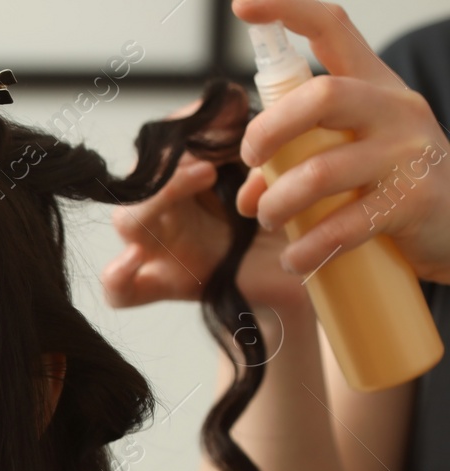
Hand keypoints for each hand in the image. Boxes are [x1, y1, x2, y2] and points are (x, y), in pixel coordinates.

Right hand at [102, 92, 310, 315]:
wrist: (303, 273)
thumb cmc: (288, 221)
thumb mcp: (276, 169)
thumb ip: (247, 137)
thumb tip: (228, 99)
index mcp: (188, 177)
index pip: (164, 142)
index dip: (186, 124)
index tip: (227, 111)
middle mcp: (168, 208)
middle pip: (142, 175)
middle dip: (176, 157)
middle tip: (217, 153)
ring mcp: (160, 248)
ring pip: (129, 219)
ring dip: (159, 195)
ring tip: (205, 175)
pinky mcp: (162, 285)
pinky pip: (121, 290)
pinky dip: (117, 276)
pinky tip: (132, 260)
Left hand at [233, 0, 449, 284]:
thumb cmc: (392, 182)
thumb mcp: (348, 153)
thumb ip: (293, 161)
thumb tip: (245, 192)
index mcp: (373, 84)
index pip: (333, 28)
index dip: (287, 11)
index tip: (243, 6)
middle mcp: (393, 108)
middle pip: (320, 96)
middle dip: (268, 129)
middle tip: (249, 159)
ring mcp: (407, 153)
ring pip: (320, 171)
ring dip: (277, 202)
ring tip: (268, 219)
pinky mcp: (413, 201)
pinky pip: (345, 225)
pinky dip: (309, 248)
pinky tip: (298, 259)